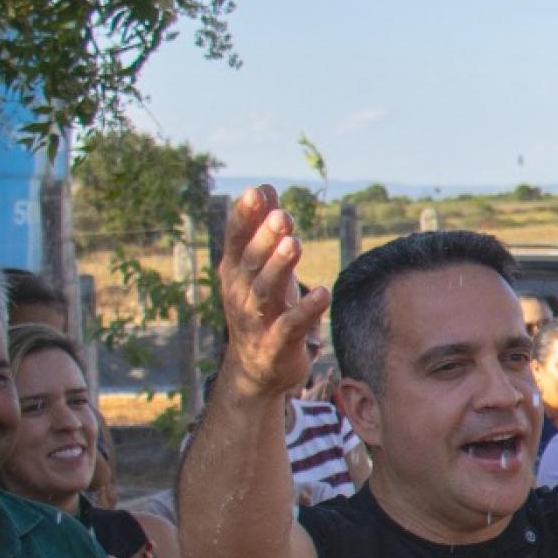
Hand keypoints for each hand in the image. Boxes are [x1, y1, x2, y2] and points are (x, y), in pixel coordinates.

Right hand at [216, 186, 329, 404]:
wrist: (255, 370)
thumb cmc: (262, 307)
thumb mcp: (260, 268)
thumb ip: (262, 230)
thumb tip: (266, 188)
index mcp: (235, 271)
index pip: (235, 239)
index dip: (244, 216)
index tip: (257, 191)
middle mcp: (240, 293)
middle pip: (250, 261)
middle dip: (265, 238)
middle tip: (282, 216)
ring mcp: (255, 319)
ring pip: (265, 291)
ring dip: (279, 267)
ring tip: (296, 243)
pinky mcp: (276, 344)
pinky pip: (290, 325)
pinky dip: (306, 310)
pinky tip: (322, 293)